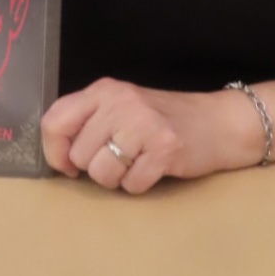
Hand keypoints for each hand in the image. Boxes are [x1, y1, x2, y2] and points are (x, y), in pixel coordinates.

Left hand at [41, 77, 264, 193]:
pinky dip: (141, 184)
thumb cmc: (164, 119)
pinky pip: (132, 184)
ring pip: (102, 174)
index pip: (54, 121)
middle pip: (78, 156)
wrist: (219, 122)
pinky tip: (155, 167)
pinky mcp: (165, 148)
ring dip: (118, 178)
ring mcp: (144, 124)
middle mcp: (120, 102)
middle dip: (96, 167)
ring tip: (138, 161)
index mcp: (104, 90)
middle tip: (122, 156)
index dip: (55, 151)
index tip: (68, 165)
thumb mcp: (121, 107)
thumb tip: (57, 154)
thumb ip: (89, 121)